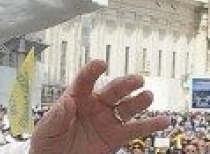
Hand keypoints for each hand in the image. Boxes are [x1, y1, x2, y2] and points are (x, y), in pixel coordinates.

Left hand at [28, 59, 169, 153]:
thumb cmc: (46, 144)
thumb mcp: (45, 131)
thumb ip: (56, 117)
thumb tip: (66, 103)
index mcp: (75, 98)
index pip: (85, 81)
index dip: (92, 71)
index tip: (101, 64)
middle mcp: (94, 106)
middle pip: (113, 91)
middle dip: (125, 84)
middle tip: (137, 80)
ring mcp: (107, 121)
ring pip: (127, 107)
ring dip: (139, 101)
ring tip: (148, 96)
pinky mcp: (115, 138)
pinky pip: (135, 130)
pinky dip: (151, 125)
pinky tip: (164, 120)